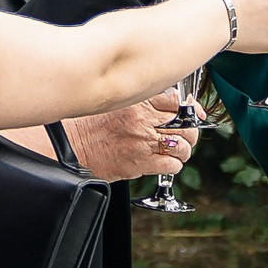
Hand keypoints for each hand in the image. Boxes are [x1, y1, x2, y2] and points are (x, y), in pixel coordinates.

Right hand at [64, 97, 194, 182]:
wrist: (72, 146)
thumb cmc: (90, 126)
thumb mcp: (118, 103)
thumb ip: (144, 102)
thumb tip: (172, 102)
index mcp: (139, 101)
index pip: (178, 102)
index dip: (192, 110)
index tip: (195, 115)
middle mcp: (144, 119)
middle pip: (186, 125)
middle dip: (190, 134)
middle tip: (185, 138)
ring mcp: (143, 141)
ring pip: (183, 146)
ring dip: (183, 151)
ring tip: (174, 153)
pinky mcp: (141, 163)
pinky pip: (171, 165)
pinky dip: (173, 166)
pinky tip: (165, 164)